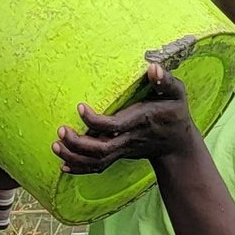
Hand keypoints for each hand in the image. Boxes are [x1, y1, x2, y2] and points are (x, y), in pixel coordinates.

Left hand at [52, 53, 199, 175]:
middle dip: (78, 143)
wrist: (178, 145)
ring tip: (56, 145)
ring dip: (74, 157)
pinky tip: (63, 166)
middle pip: (100, 149)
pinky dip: (80, 168)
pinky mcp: (118, 155)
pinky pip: (97, 167)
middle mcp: (129, 139)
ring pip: (96, 161)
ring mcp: (123, 150)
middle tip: (60, 130)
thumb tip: (152, 67)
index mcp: (140, 121)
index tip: (80, 107)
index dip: (95, 120)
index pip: (114, 125)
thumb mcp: (177, 94)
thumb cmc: (175, 113)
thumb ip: (165, 81)